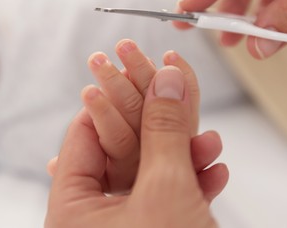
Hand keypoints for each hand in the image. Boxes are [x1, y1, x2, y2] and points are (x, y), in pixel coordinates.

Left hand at [45, 65, 227, 227]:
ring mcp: (125, 225)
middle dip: (161, 126)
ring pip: (152, 176)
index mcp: (73, 209)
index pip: (84, 134)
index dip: (113, 98)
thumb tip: (167, 81)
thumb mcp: (165, 189)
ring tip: (209, 140)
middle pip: (123, 151)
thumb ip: (165, 131)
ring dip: (186, 158)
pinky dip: (192, 186)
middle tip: (170, 86)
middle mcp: (94, 217)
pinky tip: (213, 173)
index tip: (135, 73)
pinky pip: (167, 200)